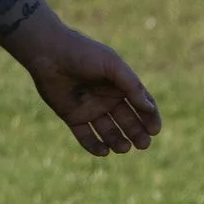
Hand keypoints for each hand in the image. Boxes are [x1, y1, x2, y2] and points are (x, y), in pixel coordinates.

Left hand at [26, 27, 160, 155]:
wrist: (48, 52)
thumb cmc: (82, 54)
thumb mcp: (112, 65)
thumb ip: (132, 86)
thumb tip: (149, 108)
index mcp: (120, 86)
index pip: (142, 106)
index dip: (150, 119)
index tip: (154, 130)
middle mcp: (107, 99)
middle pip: (128, 122)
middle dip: (137, 134)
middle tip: (143, 144)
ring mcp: (90, 109)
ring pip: (109, 132)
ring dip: (118, 142)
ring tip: (123, 147)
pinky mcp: (72, 116)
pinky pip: (86, 136)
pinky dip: (95, 146)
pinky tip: (104, 151)